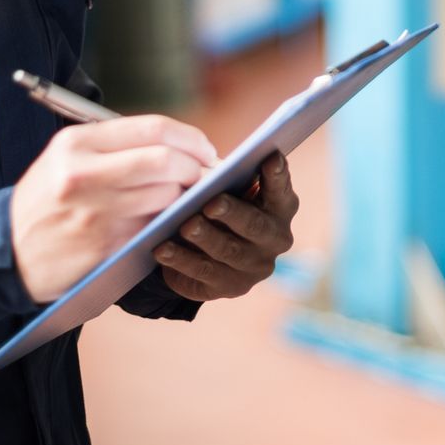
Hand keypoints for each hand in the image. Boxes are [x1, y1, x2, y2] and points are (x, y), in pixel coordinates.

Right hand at [10, 115, 217, 303]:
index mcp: (77, 143)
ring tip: (187, 199)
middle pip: (166, 161)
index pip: (153, 128)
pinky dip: (169, 222)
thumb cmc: (46, 200)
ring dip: (186, 198)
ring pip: (166, 196)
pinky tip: (168, 221)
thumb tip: (179, 145)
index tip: (205, 149)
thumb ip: (117, 146)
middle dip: (197, 168)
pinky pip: (154, 227)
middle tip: (206, 175)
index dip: (190, 138)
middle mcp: (84, 174)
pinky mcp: (105, 246)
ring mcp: (95, 212)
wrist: (6, 251)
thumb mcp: (67, 158)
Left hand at [153, 152, 297, 301]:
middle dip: (233, 213)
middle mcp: (276, 239)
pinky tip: (163, 249)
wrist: (207, 250)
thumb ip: (225, 180)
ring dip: (206, 237)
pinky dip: (181, 259)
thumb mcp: (226, 189)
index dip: (277, 175)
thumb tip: (202, 175)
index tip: (270, 157)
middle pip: (255, 225)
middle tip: (212, 204)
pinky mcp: (231, 287)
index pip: (281, 190)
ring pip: (229, 251)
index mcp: (280, 207)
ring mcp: (255, 266)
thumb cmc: (221, 204)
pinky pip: (204, 272)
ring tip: (186, 226)